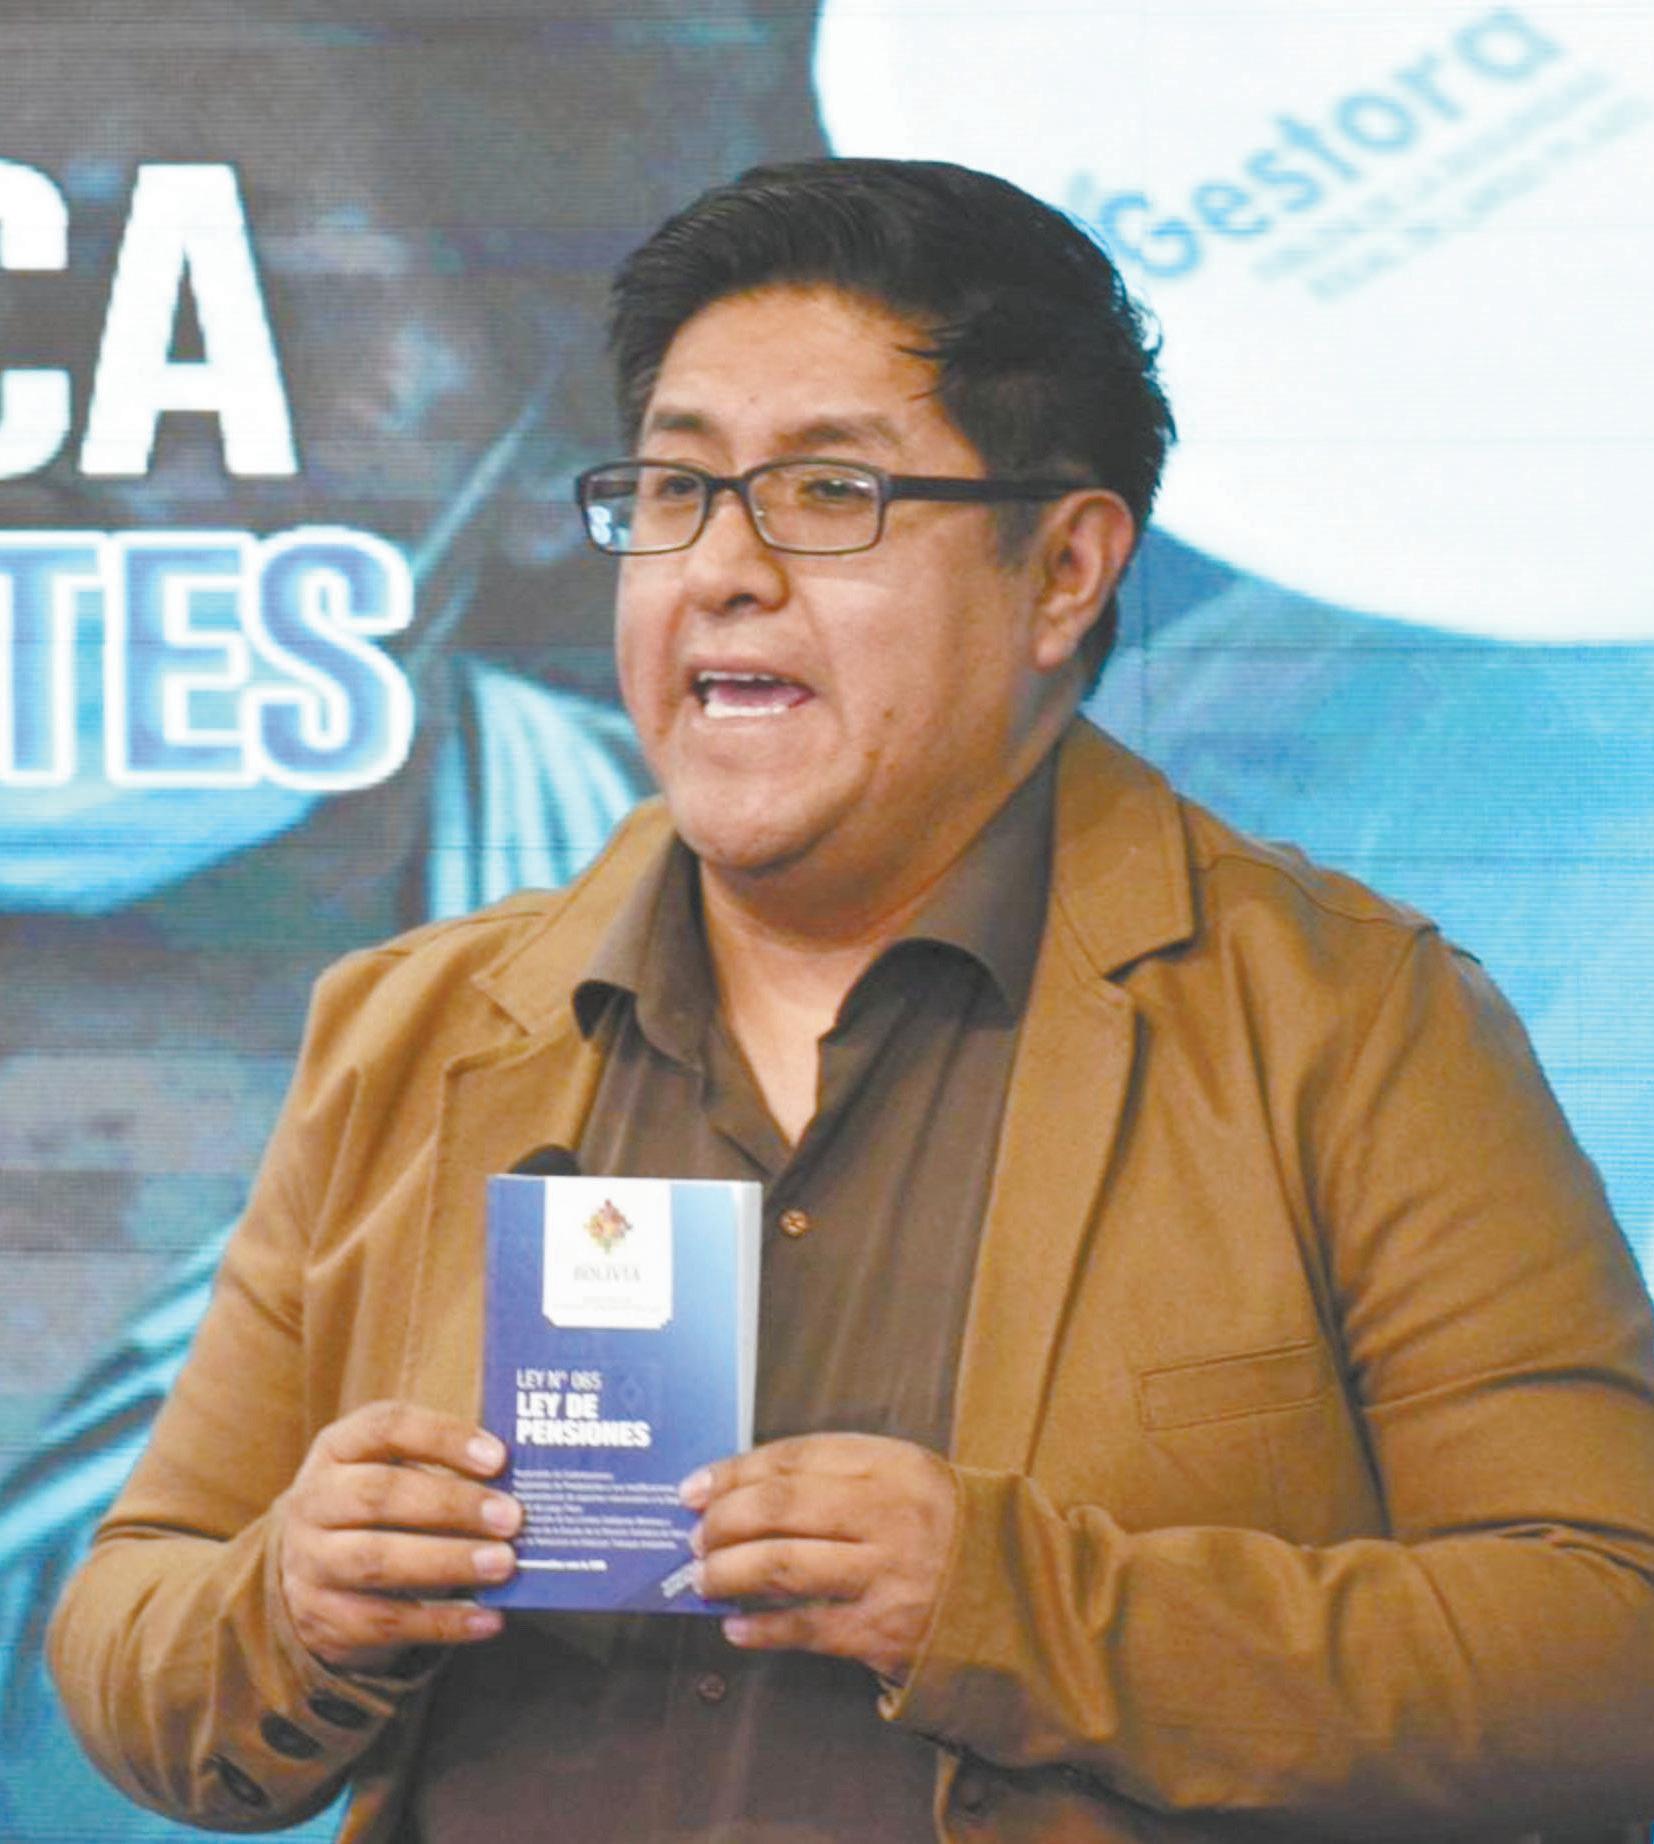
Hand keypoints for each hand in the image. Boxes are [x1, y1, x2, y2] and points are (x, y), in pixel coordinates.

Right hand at [275, 1400, 520, 1673]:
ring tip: (504, 1564)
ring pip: (377, 1560)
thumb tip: (521, 1482)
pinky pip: (384, 1623)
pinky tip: (488, 1619)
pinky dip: (442, 1623)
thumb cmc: (374, 1508)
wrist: (305, 1574)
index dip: (443, 1438)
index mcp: (337, 1449)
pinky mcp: (321, 1619)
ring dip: (448, 1562)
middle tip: (511, 1517)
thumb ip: (443, 1469)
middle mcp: (313, 1501)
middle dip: (451, 1505)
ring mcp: (310, 1563)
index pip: (386, 1426)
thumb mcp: (390, 1471)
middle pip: (379, 1494)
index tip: (498, 1457)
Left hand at [682, 1432, 957, 1680]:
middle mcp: (888, 1513)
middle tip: (695, 1536)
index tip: (696, 1486)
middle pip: (779, 1507)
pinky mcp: (883, 1631)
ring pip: (782, 1564)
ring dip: (728, 1571)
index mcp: (893, 1465)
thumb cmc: (946, 1534)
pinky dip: (760, 1627)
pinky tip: (736, 1626)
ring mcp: (886, 1573)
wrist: (1021, 1600)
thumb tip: (748, 1492)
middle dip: (723, 1521)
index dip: (736, 1471)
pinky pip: (803, 1627)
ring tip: (704, 1579)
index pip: (795, 1458)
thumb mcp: (907, 1481)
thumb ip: (840, 1478)